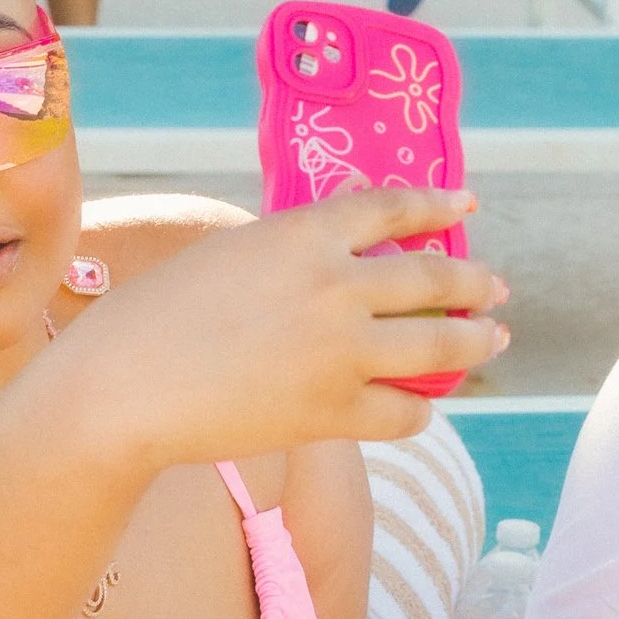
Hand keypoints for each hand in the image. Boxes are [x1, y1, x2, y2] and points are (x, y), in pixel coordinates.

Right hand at [58, 184, 508, 468]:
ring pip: (440, 347)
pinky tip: (421, 405)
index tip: (468, 207)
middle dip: (475, 284)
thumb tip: (339, 250)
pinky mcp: (333, 412)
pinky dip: (420, 407)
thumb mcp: (227, 254)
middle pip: (434, 279)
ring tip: (492, 339)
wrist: (122, 388)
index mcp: (303, 233)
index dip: (436, 206)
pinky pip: (405, 411)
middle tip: (496, 289)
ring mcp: (340, 352)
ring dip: (475, 342)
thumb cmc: (154, 316)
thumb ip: (289, 251)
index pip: (392, 209)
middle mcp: (335, 285)